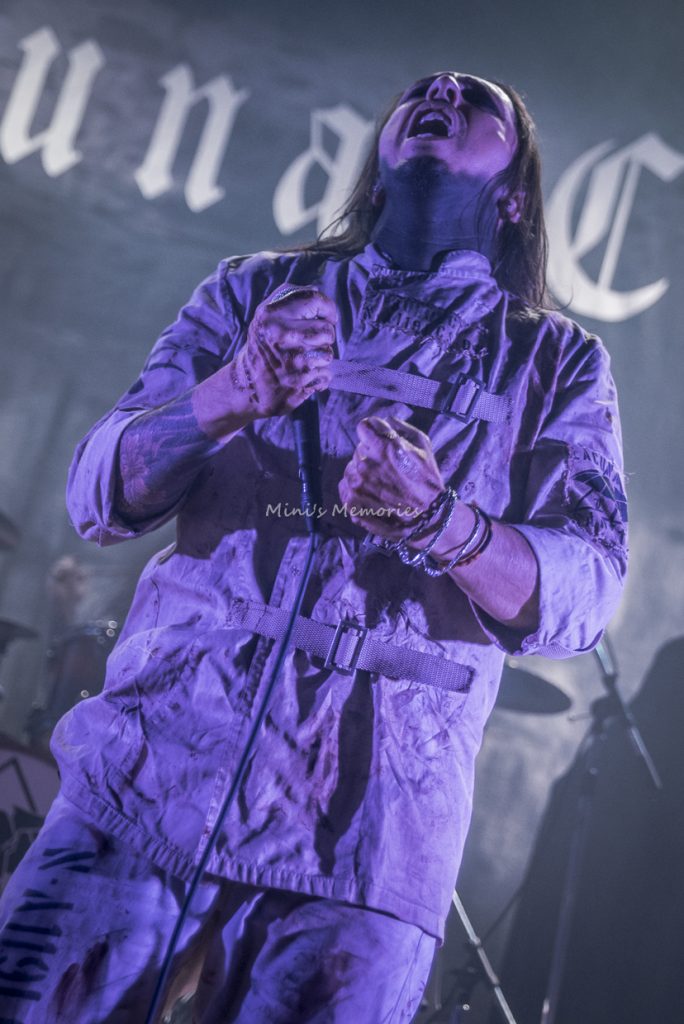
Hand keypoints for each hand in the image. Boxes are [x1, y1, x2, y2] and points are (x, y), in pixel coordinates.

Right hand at [228, 285, 336, 418]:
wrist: (248, 385)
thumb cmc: (263, 346)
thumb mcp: (265, 316)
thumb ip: (287, 297)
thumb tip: (315, 290)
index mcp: (271, 315)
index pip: (314, 300)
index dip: (328, 308)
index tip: (329, 316)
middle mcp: (281, 335)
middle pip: (327, 330)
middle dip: (324, 337)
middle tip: (310, 342)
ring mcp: (292, 360)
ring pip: (328, 353)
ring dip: (321, 358)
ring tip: (304, 359)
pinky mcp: (300, 381)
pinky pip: (326, 374)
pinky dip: (319, 376)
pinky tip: (304, 375)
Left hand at [338, 415, 445, 541]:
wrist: (427, 516)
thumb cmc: (427, 479)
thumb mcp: (423, 445)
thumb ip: (400, 427)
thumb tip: (384, 421)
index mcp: (384, 447)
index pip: (364, 426)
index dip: (373, 432)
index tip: (380, 440)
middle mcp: (367, 464)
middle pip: (359, 448)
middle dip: (371, 454)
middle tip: (387, 467)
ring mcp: (357, 485)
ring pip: (350, 467)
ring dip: (361, 472)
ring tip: (380, 482)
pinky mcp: (352, 502)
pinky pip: (344, 486)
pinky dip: (354, 488)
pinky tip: (370, 493)